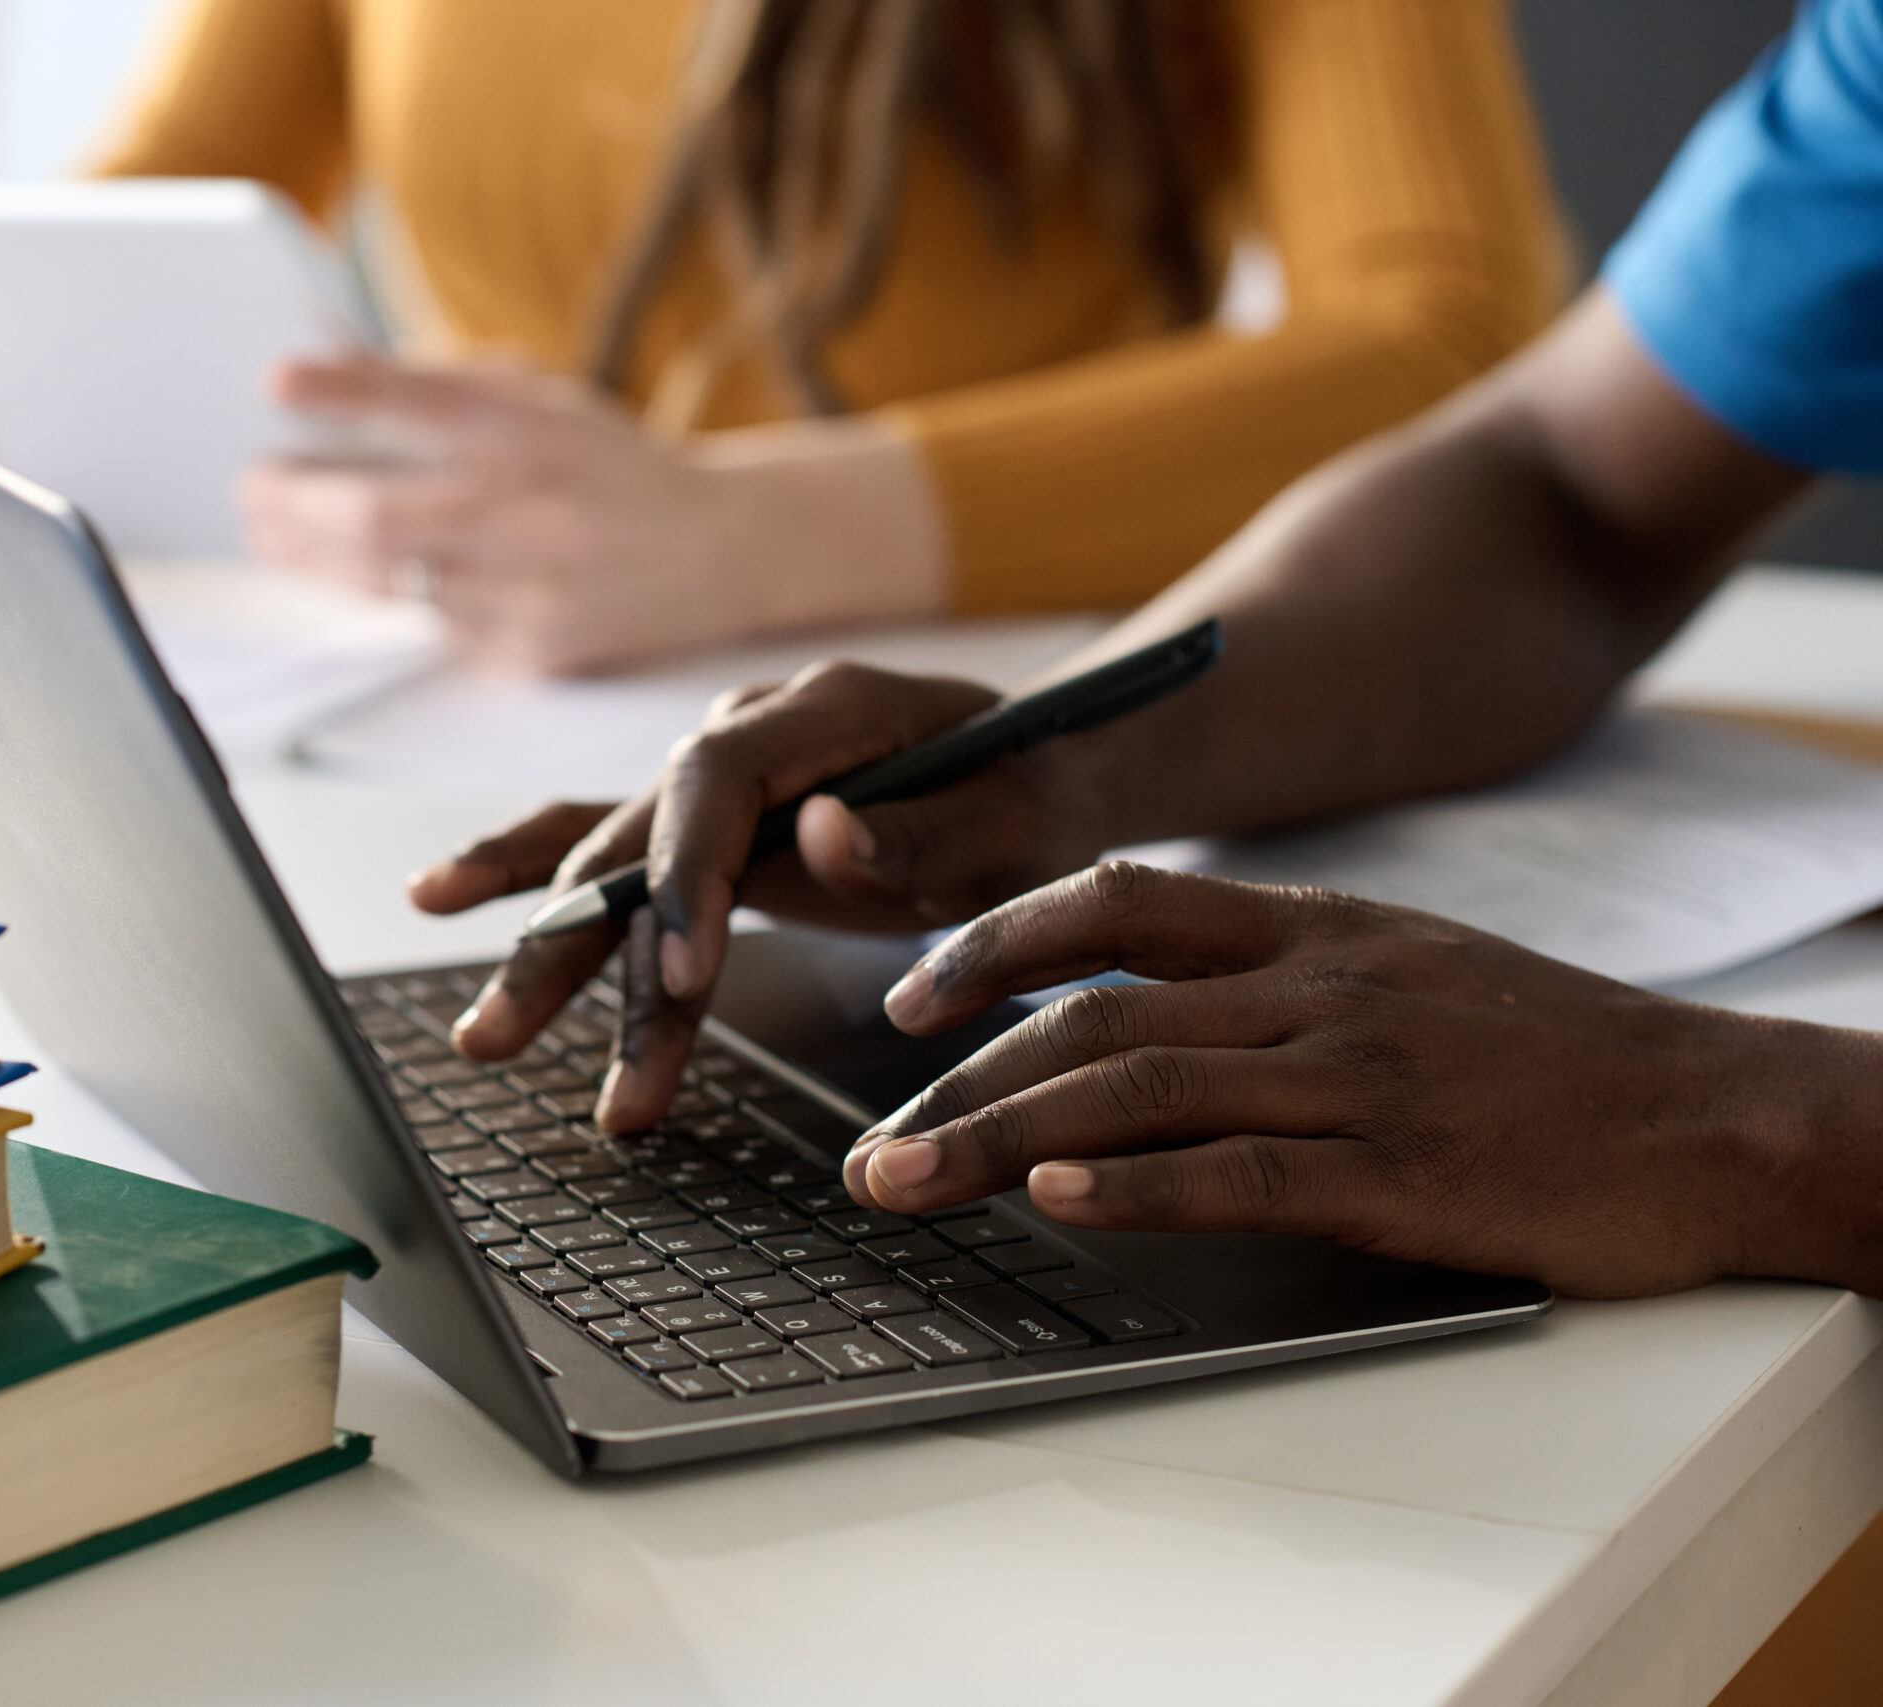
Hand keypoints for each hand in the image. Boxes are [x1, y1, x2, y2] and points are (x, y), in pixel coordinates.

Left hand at [242, 352, 943, 674]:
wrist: (722, 551)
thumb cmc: (609, 467)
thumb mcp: (543, 401)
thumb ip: (442, 381)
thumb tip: (325, 358)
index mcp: (540, 429)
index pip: (425, 402)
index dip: (344, 390)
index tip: (277, 380)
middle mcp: (537, 510)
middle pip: (382, 517)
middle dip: (299, 504)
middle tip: (254, 486)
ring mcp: (537, 589)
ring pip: (394, 583)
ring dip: (319, 558)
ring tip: (274, 531)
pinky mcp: (536, 651)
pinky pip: (435, 627)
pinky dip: (396, 598)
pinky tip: (367, 577)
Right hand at [406, 660, 1114, 1130]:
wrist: (1040, 766)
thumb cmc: (1031, 797)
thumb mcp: (1013, 822)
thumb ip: (920, 835)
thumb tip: (820, 833)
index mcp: (823, 709)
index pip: (718, 786)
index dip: (689, 879)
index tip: (687, 976)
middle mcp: (744, 728)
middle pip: (639, 836)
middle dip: (580, 949)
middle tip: (523, 1046)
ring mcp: (712, 770)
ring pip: (606, 857)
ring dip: (546, 949)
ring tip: (485, 1040)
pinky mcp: (699, 820)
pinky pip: (598, 839)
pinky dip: (521, 869)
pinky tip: (437, 896)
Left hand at [843, 862, 1882, 1297]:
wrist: (1723, 1113)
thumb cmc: (1563, 1054)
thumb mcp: (1414, 970)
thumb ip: (1284, 980)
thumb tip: (1150, 1019)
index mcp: (1314, 930)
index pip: (1114, 904)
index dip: (994, 941)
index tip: (909, 991)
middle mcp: (1315, 987)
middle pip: (1092, 1013)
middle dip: (959, 1073)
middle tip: (867, 1136)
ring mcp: (1354, 1073)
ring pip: (1134, 1088)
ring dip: (998, 1139)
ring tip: (902, 1180)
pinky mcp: (1397, 1170)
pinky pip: (1240, 1169)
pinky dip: (1135, 1187)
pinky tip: (1056, 1202)